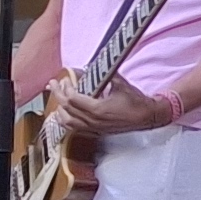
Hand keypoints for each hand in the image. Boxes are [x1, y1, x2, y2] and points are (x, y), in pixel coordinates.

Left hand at [52, 80, 170, 144]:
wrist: (147, 117)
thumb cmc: (136, 101)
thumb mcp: (120, 84)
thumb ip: (104, 75)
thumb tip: (90, 67)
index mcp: (98, 109)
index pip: (72, 99)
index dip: (65, 88)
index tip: (65, 79)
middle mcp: (93, 121)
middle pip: (66, 109)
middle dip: (57, 94)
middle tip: (53, 84)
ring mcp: (93, 128)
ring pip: (66, 121)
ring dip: (58, 108)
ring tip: (57, 98)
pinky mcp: (95, 132)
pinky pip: (73, 129)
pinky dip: (65, 121)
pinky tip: (63, 113)